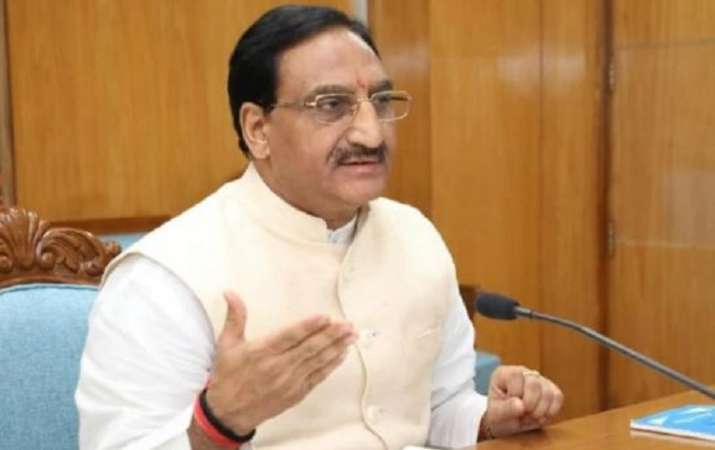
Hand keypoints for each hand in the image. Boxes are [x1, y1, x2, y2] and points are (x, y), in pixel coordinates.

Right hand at [205, 290, 356, 434]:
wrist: (228, 413)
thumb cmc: (228, 377)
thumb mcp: (227, 344)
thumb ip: (235, 317)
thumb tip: (230, 294)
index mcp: (262, 352)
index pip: (290, 336)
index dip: (309, 326)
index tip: (325, 317)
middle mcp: (278, 367)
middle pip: (310, 348)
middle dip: (331, 335)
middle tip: (347, 324)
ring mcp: (289, 381)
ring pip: (317, 361)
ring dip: (336, 347)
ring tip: (351, 335)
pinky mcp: (296, 393)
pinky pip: (318, 377)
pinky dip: (331, 365)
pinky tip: (341, 354)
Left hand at [480, 365, 563, 438]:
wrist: (508, 423)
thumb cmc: (499, 416)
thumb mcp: (495, 415)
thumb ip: (505, 409)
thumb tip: (521, 405)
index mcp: (504, 374)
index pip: (516, 376)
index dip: (516, 395)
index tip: (510, 406)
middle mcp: (522, 372)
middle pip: (534, 385)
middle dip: (529, 406)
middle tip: (521, 415)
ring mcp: (538, 379)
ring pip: (548, 392)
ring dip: (539, 412)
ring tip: (529, 417)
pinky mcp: (551, 388)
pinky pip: (558, 397)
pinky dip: (550, 411)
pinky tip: (539, 416)